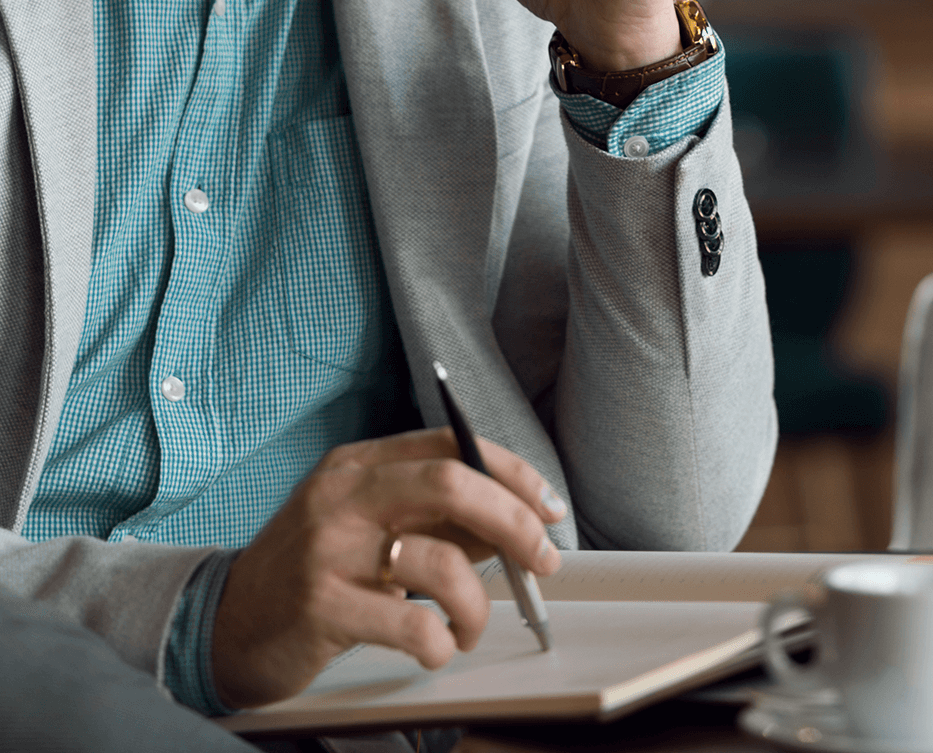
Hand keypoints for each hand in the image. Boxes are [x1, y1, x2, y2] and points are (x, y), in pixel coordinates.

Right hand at [211, 427, 565, 708]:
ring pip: (439, 560)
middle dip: (515, 521)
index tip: (549, 507)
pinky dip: (440, 640)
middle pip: (453, 484)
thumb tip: (513, 522)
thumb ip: (432, 517)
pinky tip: (437, 647)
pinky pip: (409, 621)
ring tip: (471, 626)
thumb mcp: (368, 526)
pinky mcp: (319, 607)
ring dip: (477, 602)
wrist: (224, 625)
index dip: (513, 473)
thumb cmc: (311, 572)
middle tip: (542, 560)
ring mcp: (328, 549)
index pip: (453, 445)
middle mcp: (344, 495)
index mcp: (360, 464)